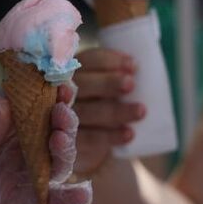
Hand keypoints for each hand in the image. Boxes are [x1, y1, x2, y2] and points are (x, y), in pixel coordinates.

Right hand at [66, 48, 145, 175]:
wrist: (90, 140)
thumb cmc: (102, 103)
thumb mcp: (106, 86)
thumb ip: (115, 76)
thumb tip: (134, 68)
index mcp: (72, 70)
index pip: (88, 61)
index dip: (109, 61)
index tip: (133, 65)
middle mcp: (61, 92)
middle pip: (82, 84)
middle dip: (108, 83)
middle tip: (131, 84)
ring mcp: (61, 118)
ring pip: (87, 112)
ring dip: (116, 111)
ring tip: (141, 111)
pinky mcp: (67, 143)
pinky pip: (89, 138)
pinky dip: (110, 136)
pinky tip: (129, 134)